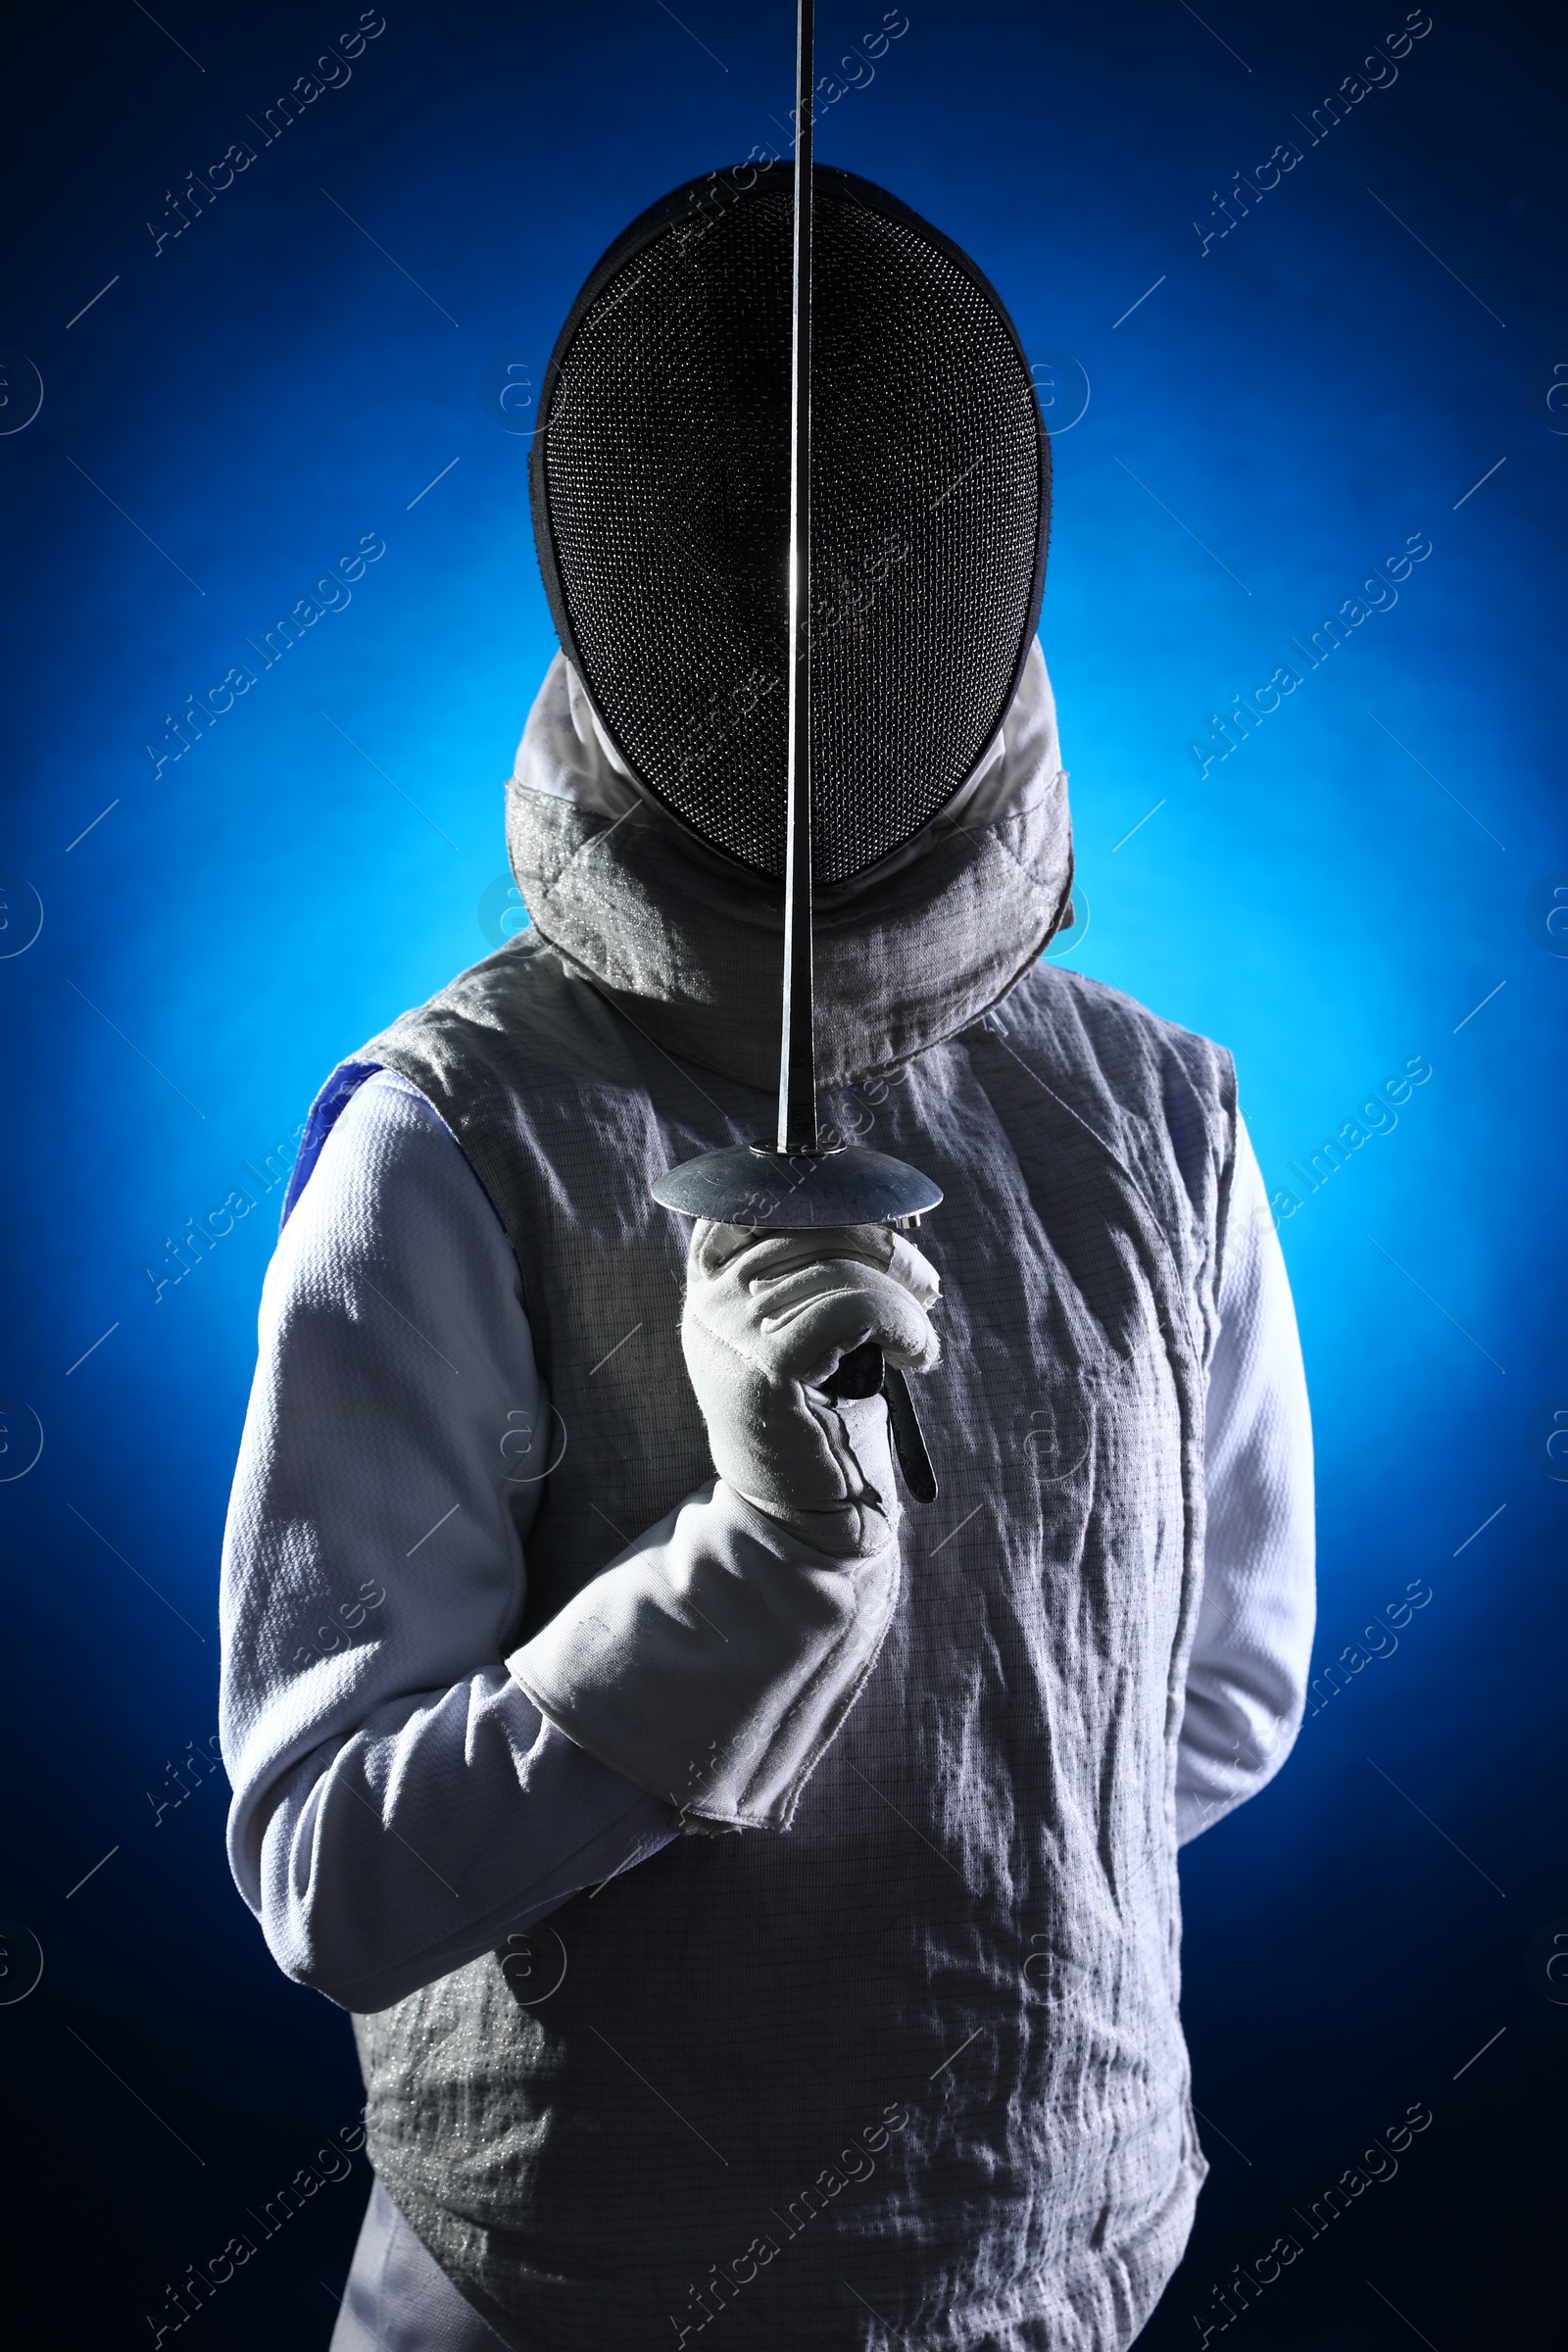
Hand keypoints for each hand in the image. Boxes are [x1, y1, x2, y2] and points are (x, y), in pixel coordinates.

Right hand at [681, 1220, 940, 1557]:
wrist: (807, 1522)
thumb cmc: (820, 1424)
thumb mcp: (807, 1332)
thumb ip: (815, 1270)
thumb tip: (877, 1209)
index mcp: (709, 1288)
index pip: (756, 1197)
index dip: (822, 1188)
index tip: (881, 1210)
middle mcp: (709, 1305)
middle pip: (809, 1223)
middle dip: (884, 1244)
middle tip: (926, 1285)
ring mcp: (730, 1334)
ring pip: (842, 1269)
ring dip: (904, 1299)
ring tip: (921, 1339)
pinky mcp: (766, 1368)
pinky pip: (854, 1308)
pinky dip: (902, 1323)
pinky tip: (917, 1356)